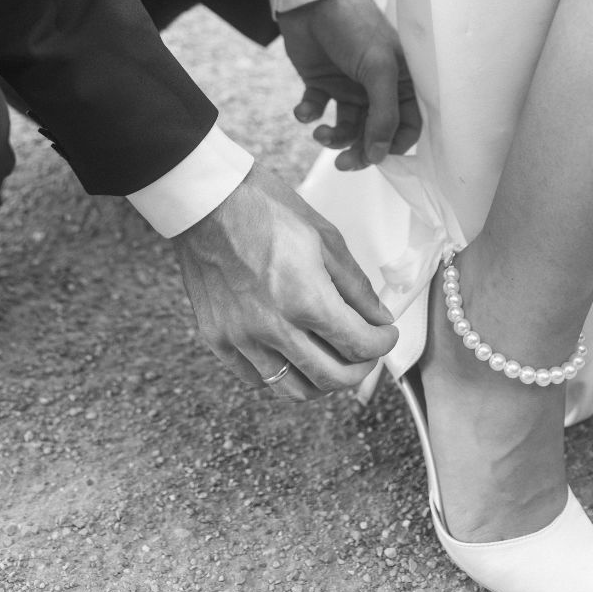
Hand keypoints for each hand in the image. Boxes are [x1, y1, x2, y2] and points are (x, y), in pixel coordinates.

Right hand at [173, 163, 397, 398]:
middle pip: (332, 378)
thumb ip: (355, 285)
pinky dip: (281, 374)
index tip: (385, 334)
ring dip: (322, 380)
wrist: (207, 201)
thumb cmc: (262, 207)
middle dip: (361, 368)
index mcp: (304, 298)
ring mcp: (242, 337)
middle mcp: (273, 327)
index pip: (358, 345)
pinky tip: (290, 353)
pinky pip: (256, 378)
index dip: (382, 343)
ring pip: (294, 389)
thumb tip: (377, 315)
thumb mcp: (324, 237)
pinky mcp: (218, 338)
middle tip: (366, 351)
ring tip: (331, 359)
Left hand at [277, 0, 420, 170]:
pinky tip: (303, 110)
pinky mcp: (321, 82)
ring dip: (332, 137)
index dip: (393, 146)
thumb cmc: (354, 28)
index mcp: (401, 82)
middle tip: (343, 163)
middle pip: (374, 135)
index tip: (375, 157)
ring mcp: (348, 86)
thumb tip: (380, 156)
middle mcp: (377, 88)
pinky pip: (317, 110)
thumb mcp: (379, 69)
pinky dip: (309, 115)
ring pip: (346, 128)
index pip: (407, 127)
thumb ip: (383, 115)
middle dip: (359, 151)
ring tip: (319, 133)